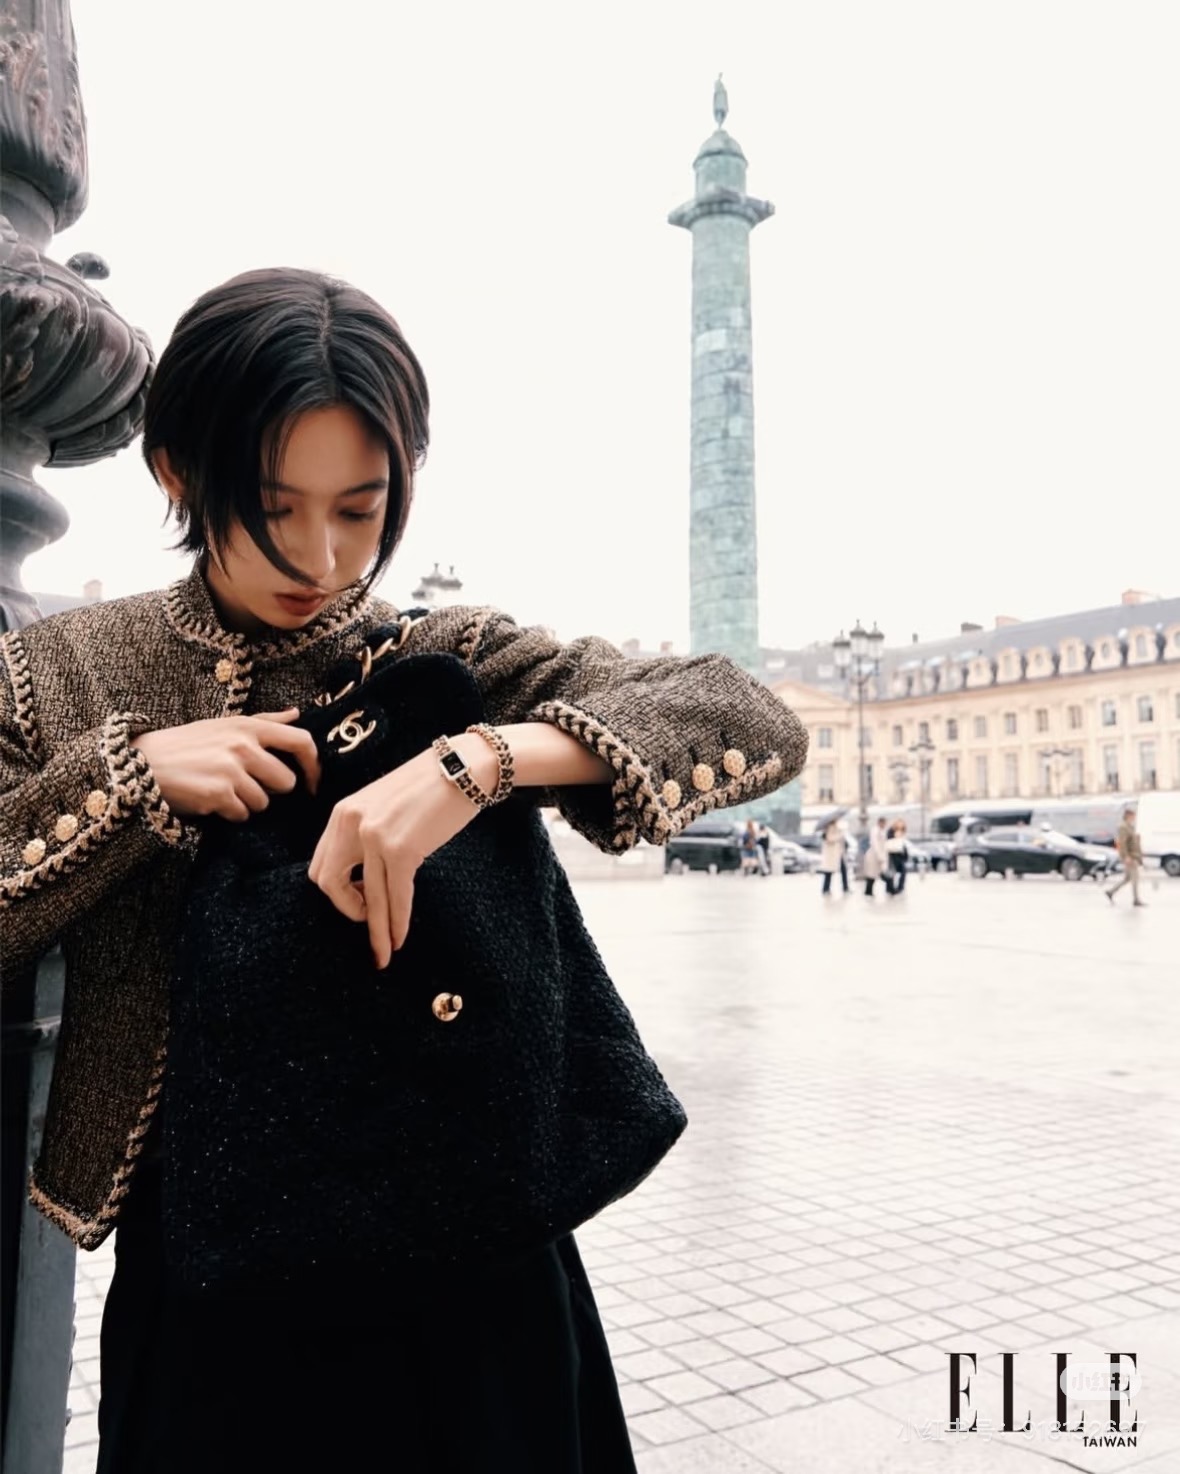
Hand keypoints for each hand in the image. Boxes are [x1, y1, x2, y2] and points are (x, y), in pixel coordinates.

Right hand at [132, 709, 319, 821]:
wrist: (141, 762)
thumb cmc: (186, 744)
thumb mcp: (224, 724)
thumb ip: (264, 721)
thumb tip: (297, 713)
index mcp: (249, 726)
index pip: (302, 741)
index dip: (314, 765)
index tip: (313, 782)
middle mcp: (244, 745)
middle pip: (286, 782)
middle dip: (270, 790)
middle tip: (245, 785)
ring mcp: (231, 770)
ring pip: (264, 802)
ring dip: (247, 803)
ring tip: (221, 790)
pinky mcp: (218, 794)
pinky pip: (242, 815)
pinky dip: (229, 813)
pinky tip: (210, 801)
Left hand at [307, 733, 497, 967]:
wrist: (463, 766)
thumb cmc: (430, 786)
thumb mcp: (384, 805)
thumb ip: (368, 832)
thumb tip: (367, 872)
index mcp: (342, 812)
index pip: (321, 863)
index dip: (336, 891)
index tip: (359, 901)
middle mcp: (349, 823)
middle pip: (329, 884)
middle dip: (346, 911)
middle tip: (368, 923)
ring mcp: (373, 837)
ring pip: (366, 899)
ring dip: (375, 932)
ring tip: (382, 955)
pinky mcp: (401, 849)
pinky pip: (395, 897)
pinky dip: (397, 923)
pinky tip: (400, 939)